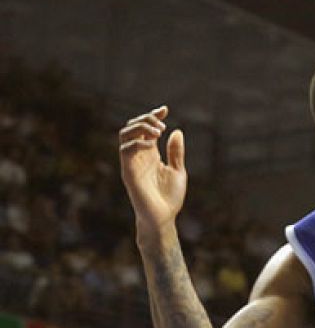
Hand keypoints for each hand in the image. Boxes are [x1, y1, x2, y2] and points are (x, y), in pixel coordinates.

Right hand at [118, 106, 187, 236]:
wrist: (163, 217)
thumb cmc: (170, 197)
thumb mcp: (178, 170)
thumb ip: (175, 152)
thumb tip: (176, 131)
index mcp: (151, 154)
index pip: (146, 129)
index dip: (153, 116)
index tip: (165, 110)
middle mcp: (139, 156)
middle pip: (132, 127)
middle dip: (145, 119)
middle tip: (161, 124)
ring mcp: (132, 163)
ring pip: (124, 135)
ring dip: (140, 128)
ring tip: (157, 131)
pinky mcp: (128, 172)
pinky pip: (125, 151)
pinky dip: (137, 143)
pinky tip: (151, 146)